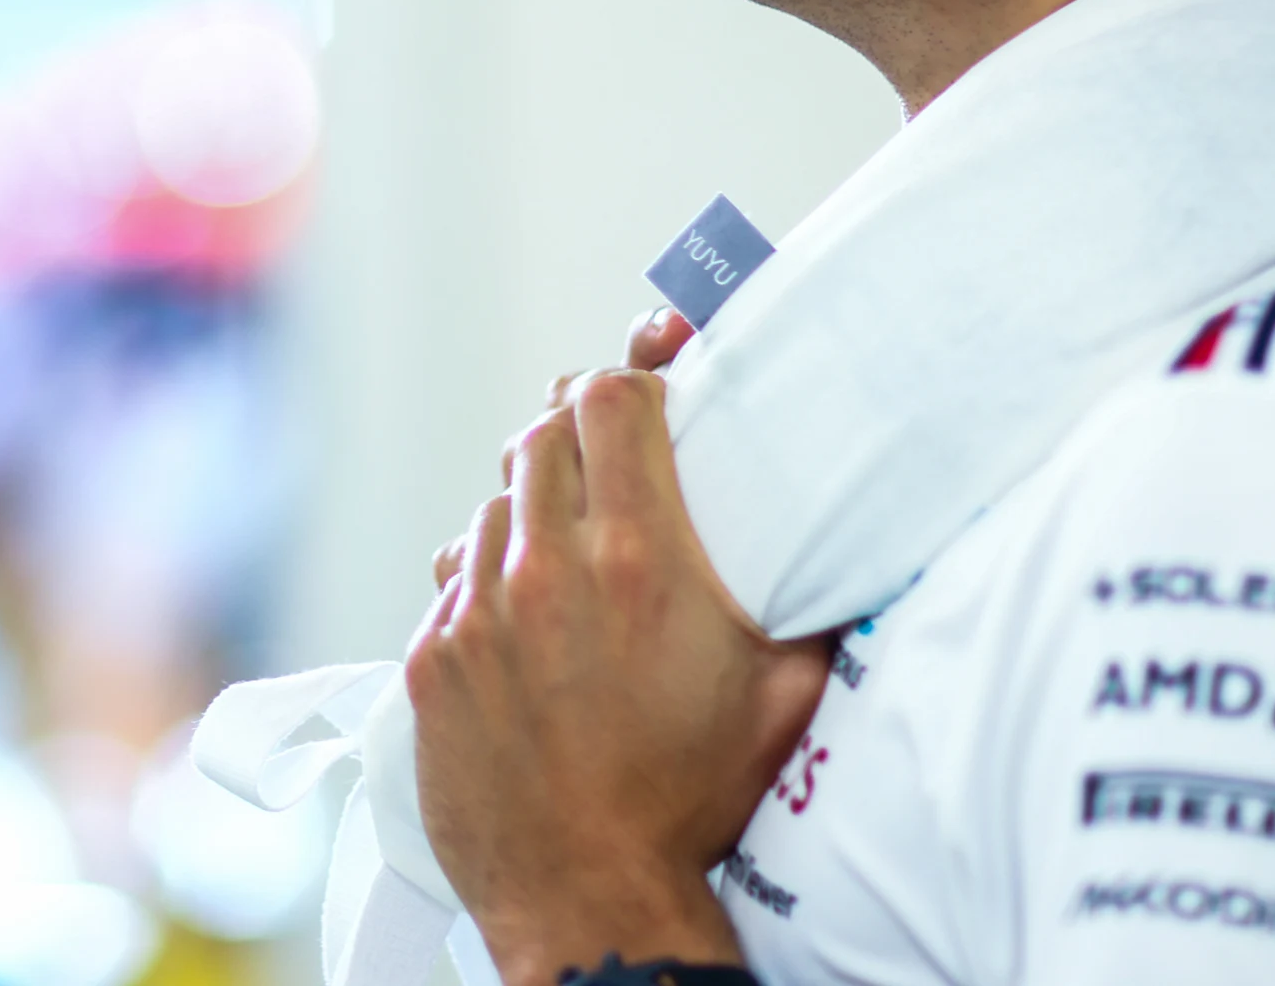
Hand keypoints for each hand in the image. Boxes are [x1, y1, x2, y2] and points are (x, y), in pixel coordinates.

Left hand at [402, 366, 831, 985]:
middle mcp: (546, 569)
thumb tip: (842, 551)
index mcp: (638, 558)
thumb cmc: (693, 800)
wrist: (591, 893)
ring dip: (531, 511)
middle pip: (543, 436)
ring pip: (494, 506)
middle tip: (608, 462)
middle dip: (578, 435)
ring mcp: (477, 612)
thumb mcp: (782, 695)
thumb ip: (809, 607)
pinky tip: (522, 619)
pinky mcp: (433, 657)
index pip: (610, 400)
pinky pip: (453, 579)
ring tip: (568, 553)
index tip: (646, 394)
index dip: (631, 382)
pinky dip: (487, 581)